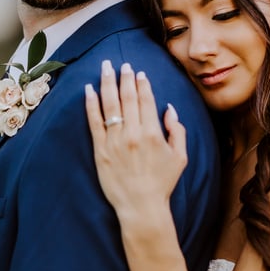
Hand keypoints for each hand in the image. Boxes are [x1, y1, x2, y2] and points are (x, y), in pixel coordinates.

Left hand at [85, 61, 187, 221]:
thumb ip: (177, 131)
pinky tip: (89, 90)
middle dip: (126, 77)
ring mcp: (115, 141)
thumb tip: (169, 109)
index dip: (142, 84)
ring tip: (106, 68)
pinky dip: (91, 104)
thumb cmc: (162, 183)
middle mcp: (133, 133)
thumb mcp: (180, 157)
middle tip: (123, 64)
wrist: (141, 207)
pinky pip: (94, 122)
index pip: (146, 100)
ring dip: (108, 83)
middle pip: (127, 98)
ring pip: (110, 105)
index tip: (139, 73)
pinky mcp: (101, 150)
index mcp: (153, 133)